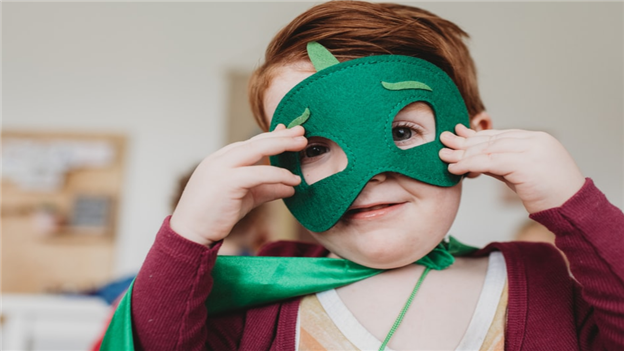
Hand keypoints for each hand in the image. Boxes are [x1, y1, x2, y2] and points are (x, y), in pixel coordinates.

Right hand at [170, 124, 306, 245]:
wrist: (190, 234)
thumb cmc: (214, 216)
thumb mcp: (245, 198)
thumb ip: (266, 189)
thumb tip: (290, 187)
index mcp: (221, 159)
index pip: (250, 143)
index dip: (272, 137)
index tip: (290, 133)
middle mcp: (220, 159)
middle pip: (256, 141)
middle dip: (281, 135)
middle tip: (302, 131)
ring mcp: (221, 168)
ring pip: (257, 149)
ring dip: (282, 146)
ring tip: (302, 145)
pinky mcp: (227, 182)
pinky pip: (259, 173)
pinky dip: (279, 175)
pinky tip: (293, 180)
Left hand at [439, 124, 584, 213]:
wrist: (573, 210)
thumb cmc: (549, 196)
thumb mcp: (522, 174)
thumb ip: (502, 164)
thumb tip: (475, 161)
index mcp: (536, 139)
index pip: (499, 135)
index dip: (476, 136)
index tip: (457, 135)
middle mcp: (534, 140)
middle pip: (491, 139)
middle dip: (465, 142)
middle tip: (443, 141)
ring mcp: (531, 149)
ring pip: (488, 149)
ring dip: (463, 153)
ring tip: (444, 156)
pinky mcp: (525, 163)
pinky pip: (490, 162)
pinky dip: (469, 164)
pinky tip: (455, 168)